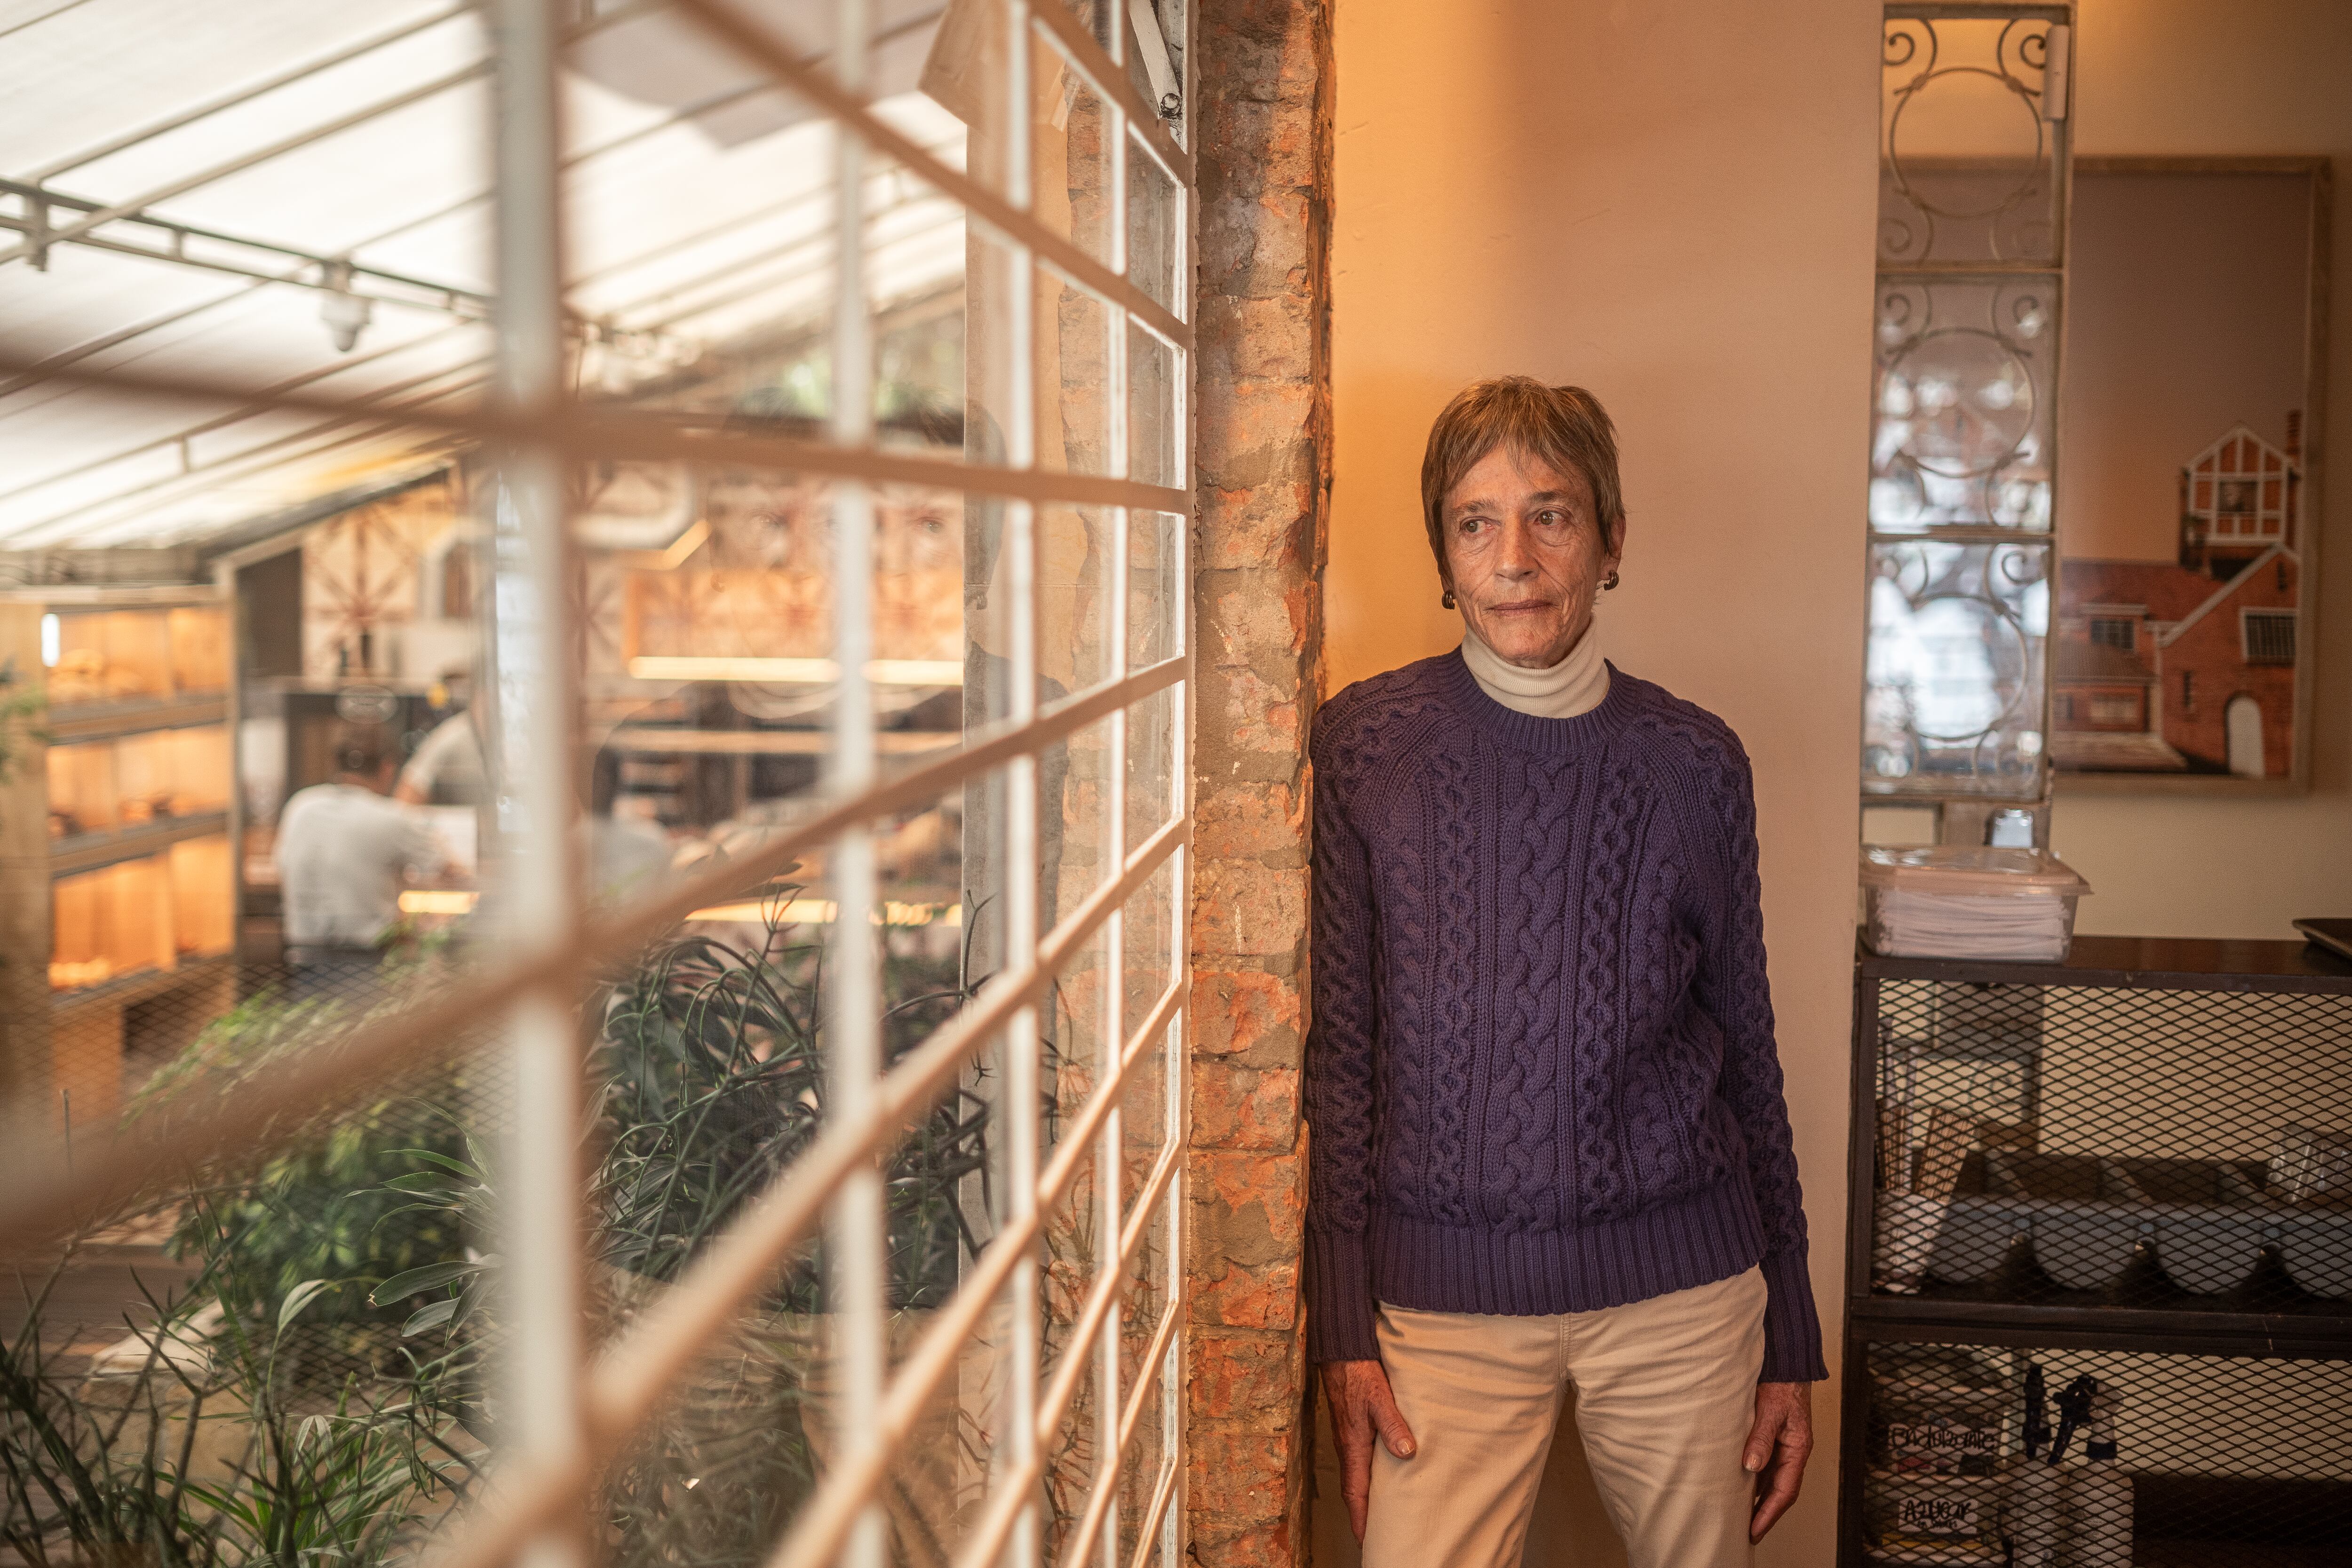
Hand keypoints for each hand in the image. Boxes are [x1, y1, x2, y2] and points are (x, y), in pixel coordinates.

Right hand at [1321, 1358, 1416, 1542]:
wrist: (1341, 1353)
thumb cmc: (1358, 1375)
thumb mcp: (1379, 1399)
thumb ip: (1393, 1425)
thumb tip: (1405, 1452)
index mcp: (1352, 1446)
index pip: (1355, 1492)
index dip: (1361, 1519)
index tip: (1366, 1542)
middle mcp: (1347, 1447)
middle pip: (1354, 1491)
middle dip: (1362, 1516)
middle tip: (1374, 1537)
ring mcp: (1348, 1439)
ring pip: (1356, 1478)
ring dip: (1364, 1499)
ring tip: (1379, 1517)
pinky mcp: (1352, 1430)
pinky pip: (1358, 1464)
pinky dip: (1367, 1480)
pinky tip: (1381, 1479)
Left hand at [1744, 1380, 1812, 1541]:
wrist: (1785, 1363)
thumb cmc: (1781, 1383)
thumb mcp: (1770, 1410)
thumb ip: (1761, 1437)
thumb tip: (1751, 1466)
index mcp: (1798, 1449)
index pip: (1785, 1491)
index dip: (1770, 1513)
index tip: (1754, 1530)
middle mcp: (1792, 1452)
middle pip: (1780, 1491)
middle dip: (1764, 1513)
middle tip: (1746, 1532)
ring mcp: (1782, 1446)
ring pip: (1771, 1480)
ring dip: (1759, 1499)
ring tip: (1740, 1516)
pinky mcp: (1771, 1438)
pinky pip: (1764, 1466)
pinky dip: (1754, 1480)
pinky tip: (1739, 1487)